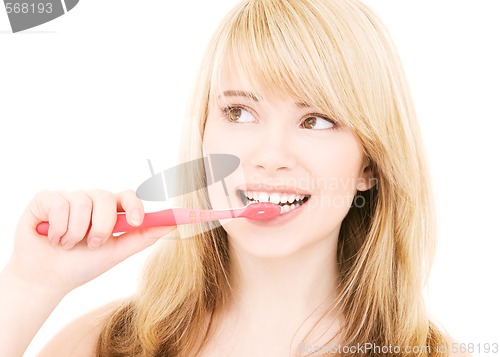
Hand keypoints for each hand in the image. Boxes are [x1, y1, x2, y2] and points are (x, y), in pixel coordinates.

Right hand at [5, 189, 173, 294]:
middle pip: (105, 197)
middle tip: (92, 244)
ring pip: (81, 202)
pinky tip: (51, 238)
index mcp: (109, 211)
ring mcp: (68, 197)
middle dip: (101, 225)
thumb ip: (143, 238)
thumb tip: (173, 224)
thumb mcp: (116, 253)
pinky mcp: (45, 199)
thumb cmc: (82, 265)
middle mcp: (90, 200)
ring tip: (67, 245)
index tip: (138, 221)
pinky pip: (59, 204)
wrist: (46, 280)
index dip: (134, 205)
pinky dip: (57, 228)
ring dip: (76, 232)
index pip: (127, 196)